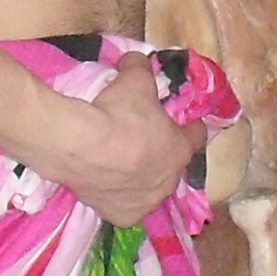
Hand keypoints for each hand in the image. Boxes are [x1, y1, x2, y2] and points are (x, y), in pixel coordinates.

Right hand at [62, 54, 205, 225]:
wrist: (80, 145)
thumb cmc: (117, 112)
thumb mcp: (134, 79)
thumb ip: (140, 68)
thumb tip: (136, 60)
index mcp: (180, 150)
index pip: (196, 136)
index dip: (187, 125)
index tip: (179, 119)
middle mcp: (168, 181)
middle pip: (171, 165)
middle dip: (161, 152)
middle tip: (142, 139)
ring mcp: (146, 202)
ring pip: (148, 188)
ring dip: (141, 176)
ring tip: (120, 161)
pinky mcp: (122, 216)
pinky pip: (124, 205)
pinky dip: (118, 195)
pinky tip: (107, 182)